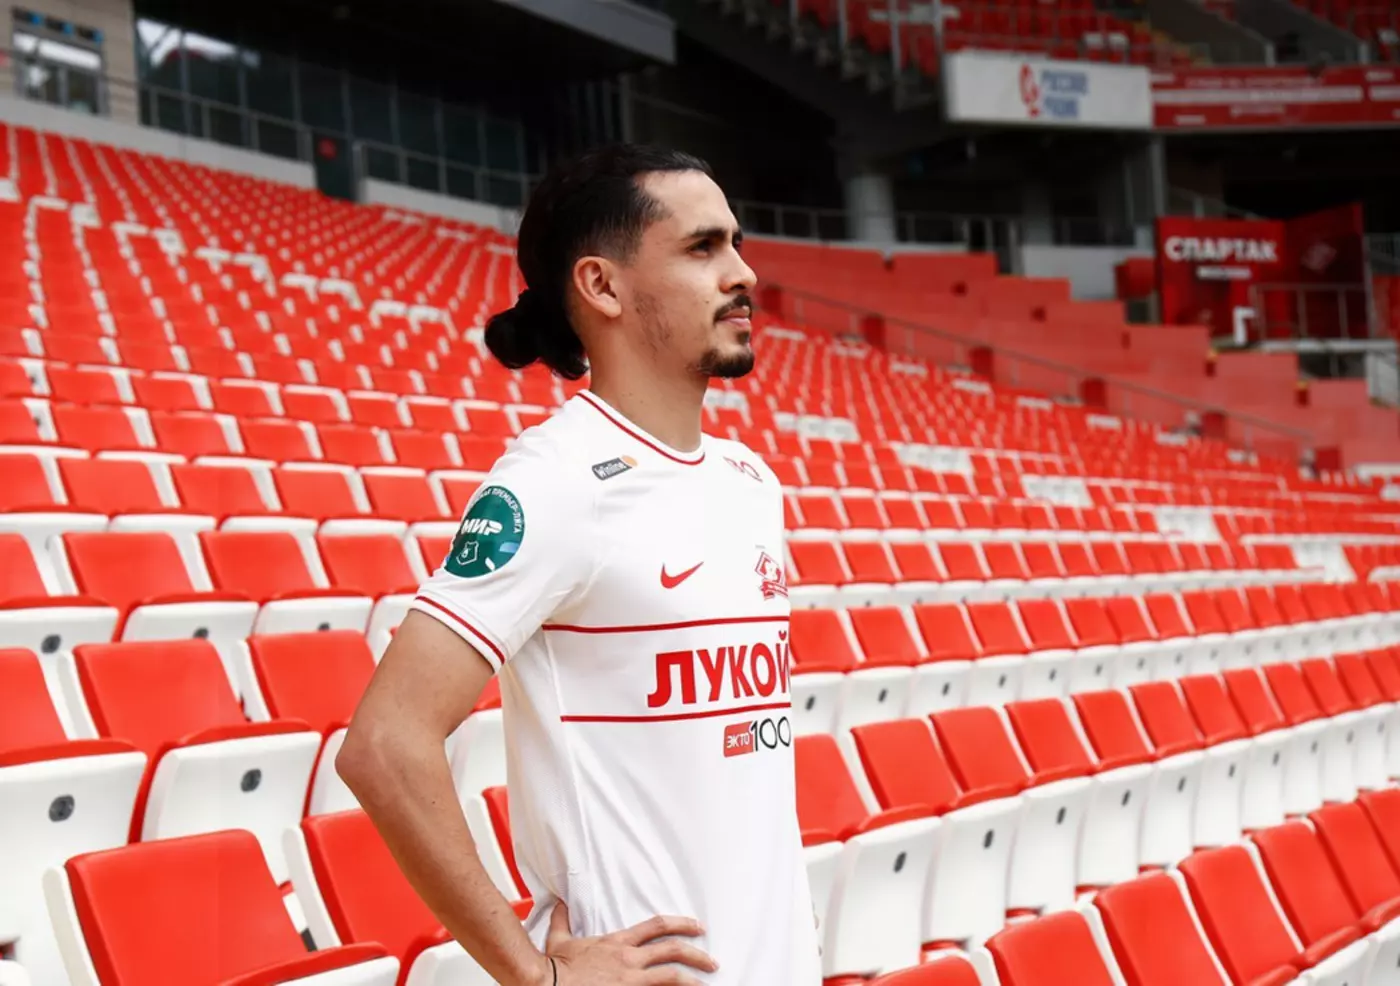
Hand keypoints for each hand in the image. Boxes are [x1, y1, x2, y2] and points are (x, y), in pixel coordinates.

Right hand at [540, 900, 718, 984]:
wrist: (548, 983)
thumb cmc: (555, 966)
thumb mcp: (560, 938)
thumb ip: (564, 920)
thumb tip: (560, 905)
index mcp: (617, 942)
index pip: (656, 927)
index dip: (680, 924)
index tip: (697, 926)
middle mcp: (629, 959)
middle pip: (672, 951)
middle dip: (696, 954)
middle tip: (711, 961)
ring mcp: (630, 980)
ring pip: (671, 977)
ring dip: (692, 980)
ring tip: (706, 984)